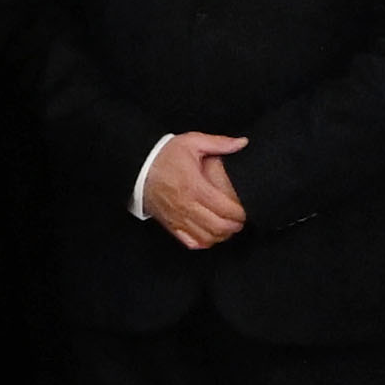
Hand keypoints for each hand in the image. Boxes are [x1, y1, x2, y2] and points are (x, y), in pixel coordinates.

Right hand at [142, 132, 251, 252]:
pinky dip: (204, 242)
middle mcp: (187, 205)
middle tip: (240, 221)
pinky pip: (190, 242)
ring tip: (227, 228)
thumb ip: (219, 143)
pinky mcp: (170, 225)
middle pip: (218, 226)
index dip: (240, 214)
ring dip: (221, 236)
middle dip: (234, 226)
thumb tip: (242, 142)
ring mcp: (178, 218)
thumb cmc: (165, 155)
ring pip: (206, 238)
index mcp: (195, 186)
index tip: (246, 211)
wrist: (138, 167)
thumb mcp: (192, 142)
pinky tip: (210, 235)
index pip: (225, 208)